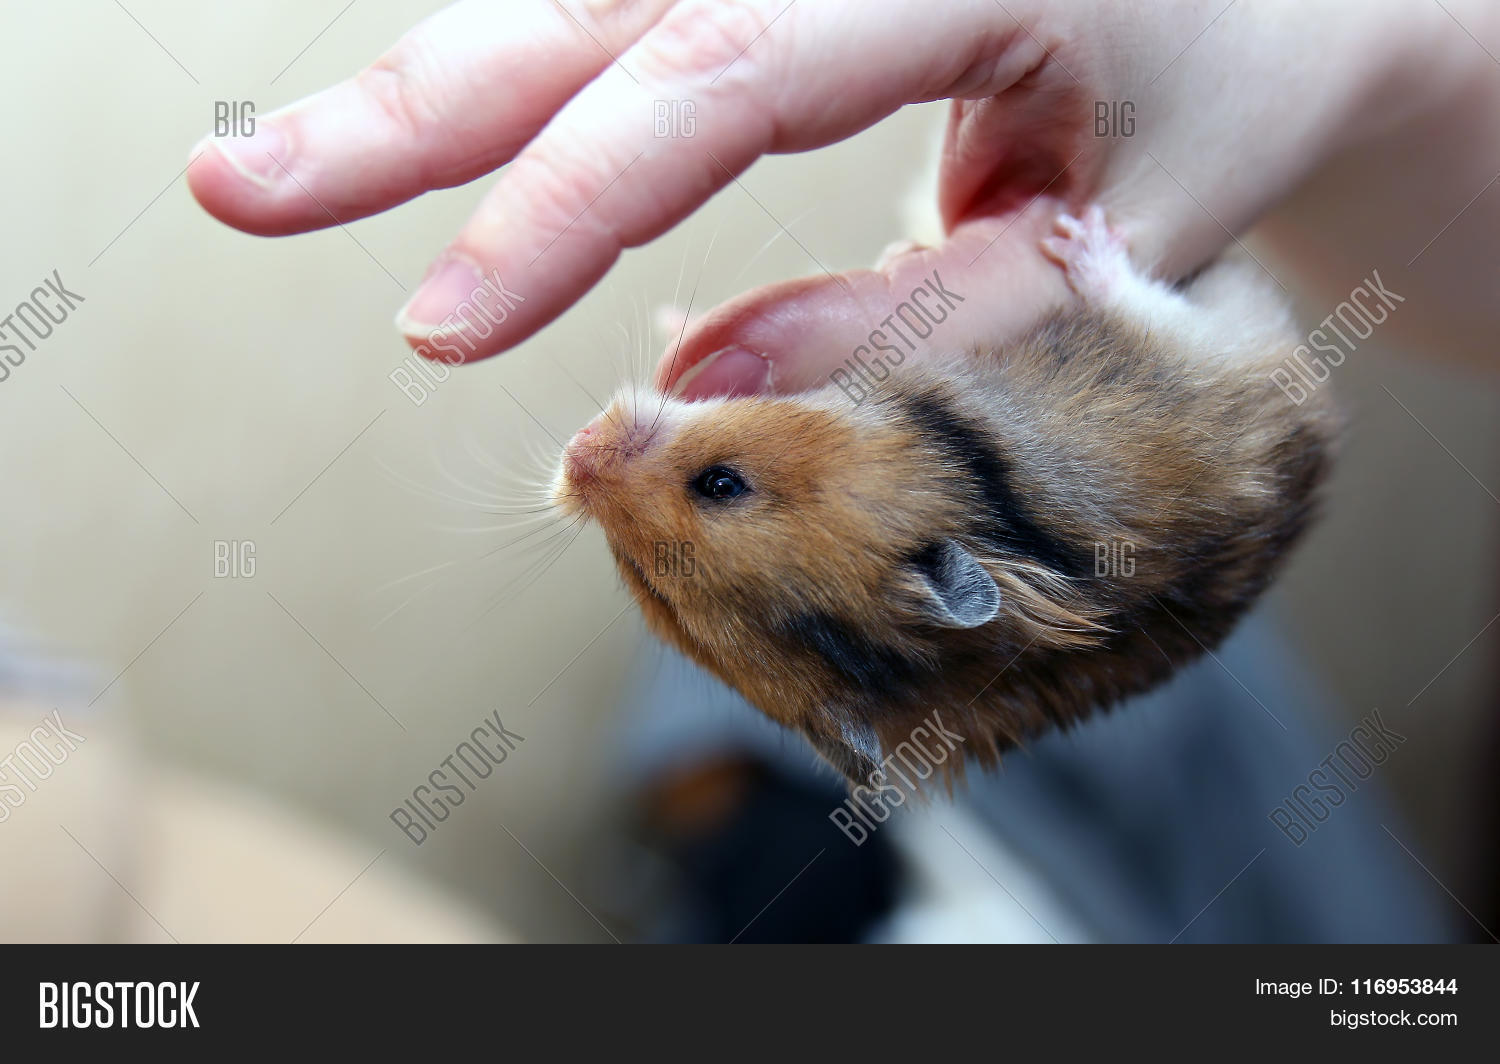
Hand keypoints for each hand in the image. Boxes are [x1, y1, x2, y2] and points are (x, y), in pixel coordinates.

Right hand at [187, 0, 1488, 395]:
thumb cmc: (1239, 94)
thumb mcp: (1124, 244)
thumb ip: (920, 327)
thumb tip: (693, 392)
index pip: (725, 74)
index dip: (567, 201)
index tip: (444, 317)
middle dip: (414, 105)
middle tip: (244, 188)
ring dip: (440, 81)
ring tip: (294, 167)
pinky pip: (638, 2)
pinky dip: (528, 61)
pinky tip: (434, 115)